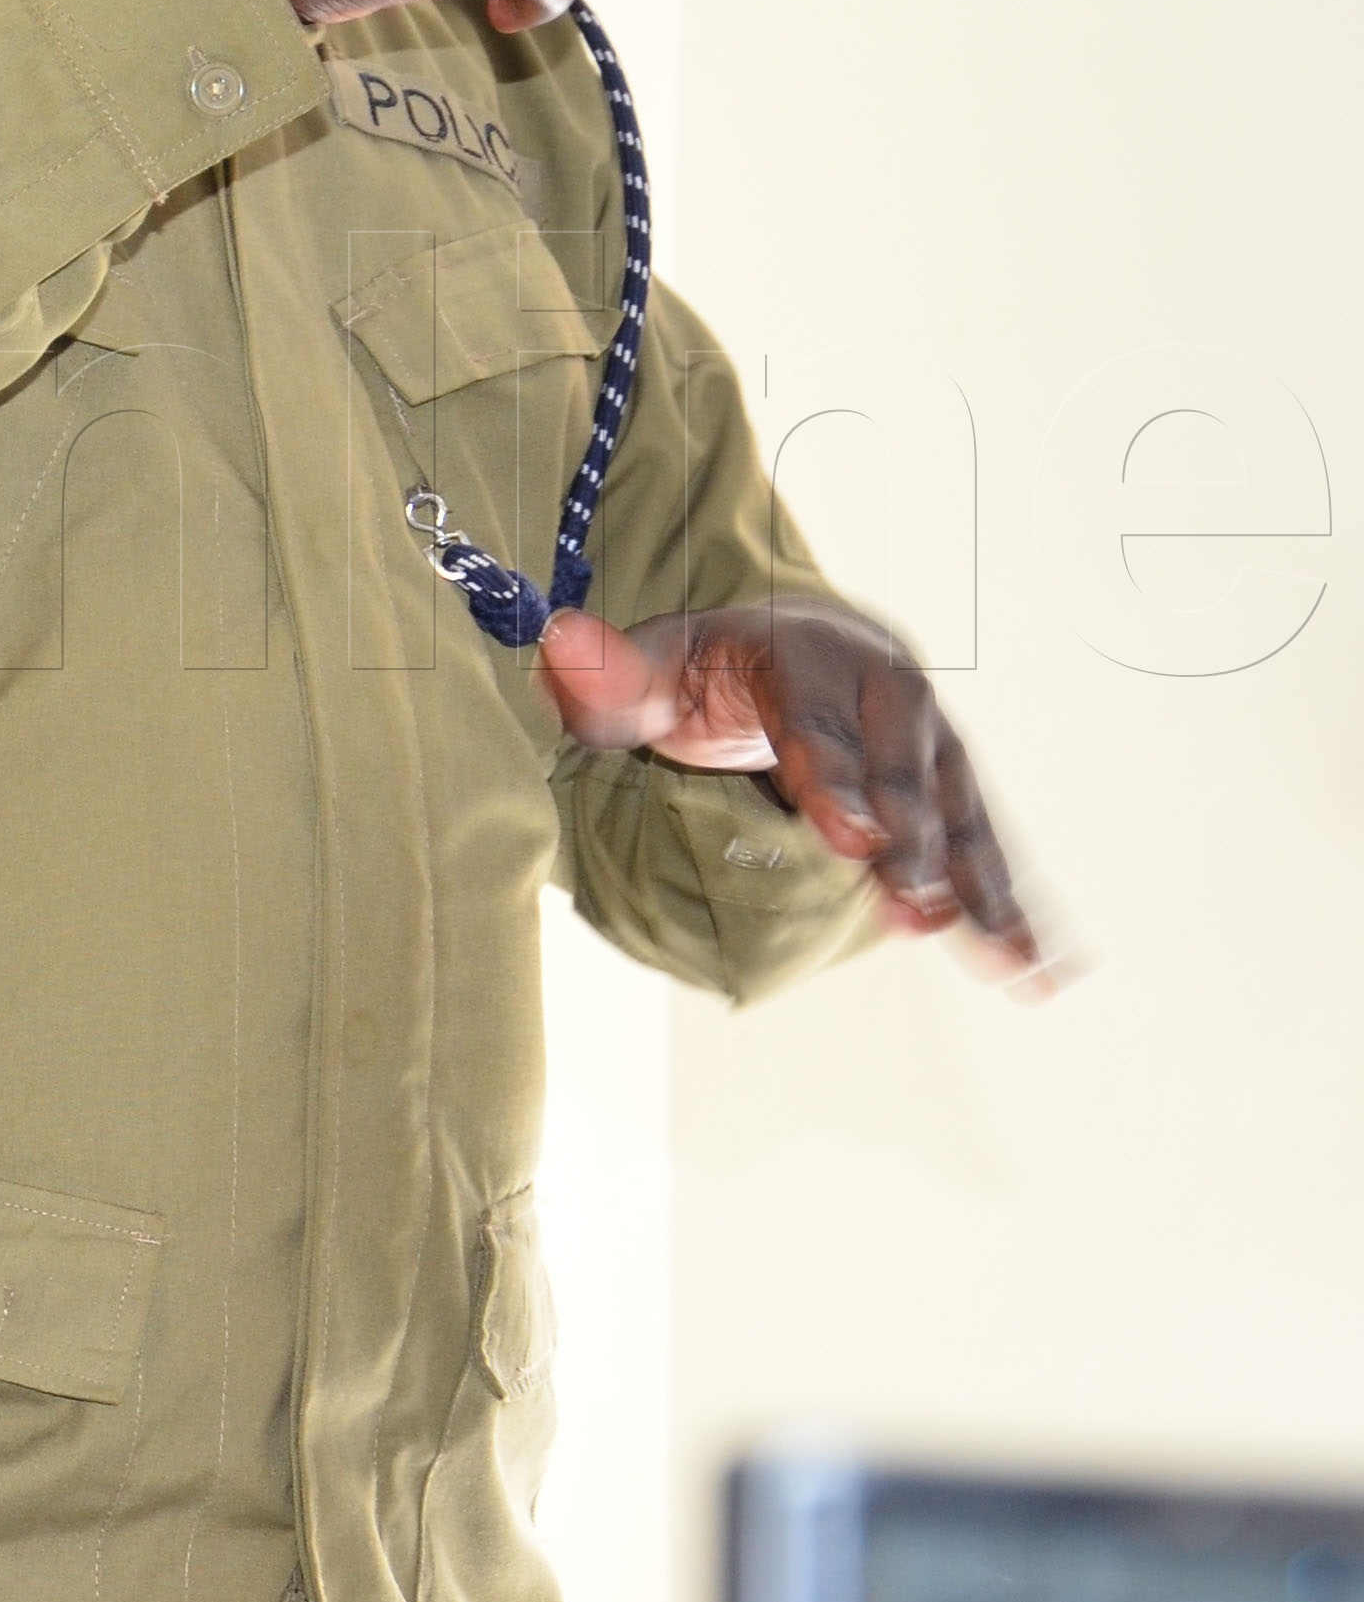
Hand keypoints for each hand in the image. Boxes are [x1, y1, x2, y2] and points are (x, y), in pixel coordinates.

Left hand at [536, 598, 1057, 979]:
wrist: (797, 638)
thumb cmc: (710, 666)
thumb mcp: (652, 664)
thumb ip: (608, 676)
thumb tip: (564, 649)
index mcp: (807, 657)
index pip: (818, 723)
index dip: (836, 779)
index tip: (850, 838)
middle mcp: (884, 691)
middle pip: (904, 768)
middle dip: (914, 839)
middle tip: (915, 909)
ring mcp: (928, 739)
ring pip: (959, 812)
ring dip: (979, 884)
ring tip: (1003, 961)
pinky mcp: (951, 786)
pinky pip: (985, 844)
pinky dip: (1010, 900)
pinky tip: (1037, 962)